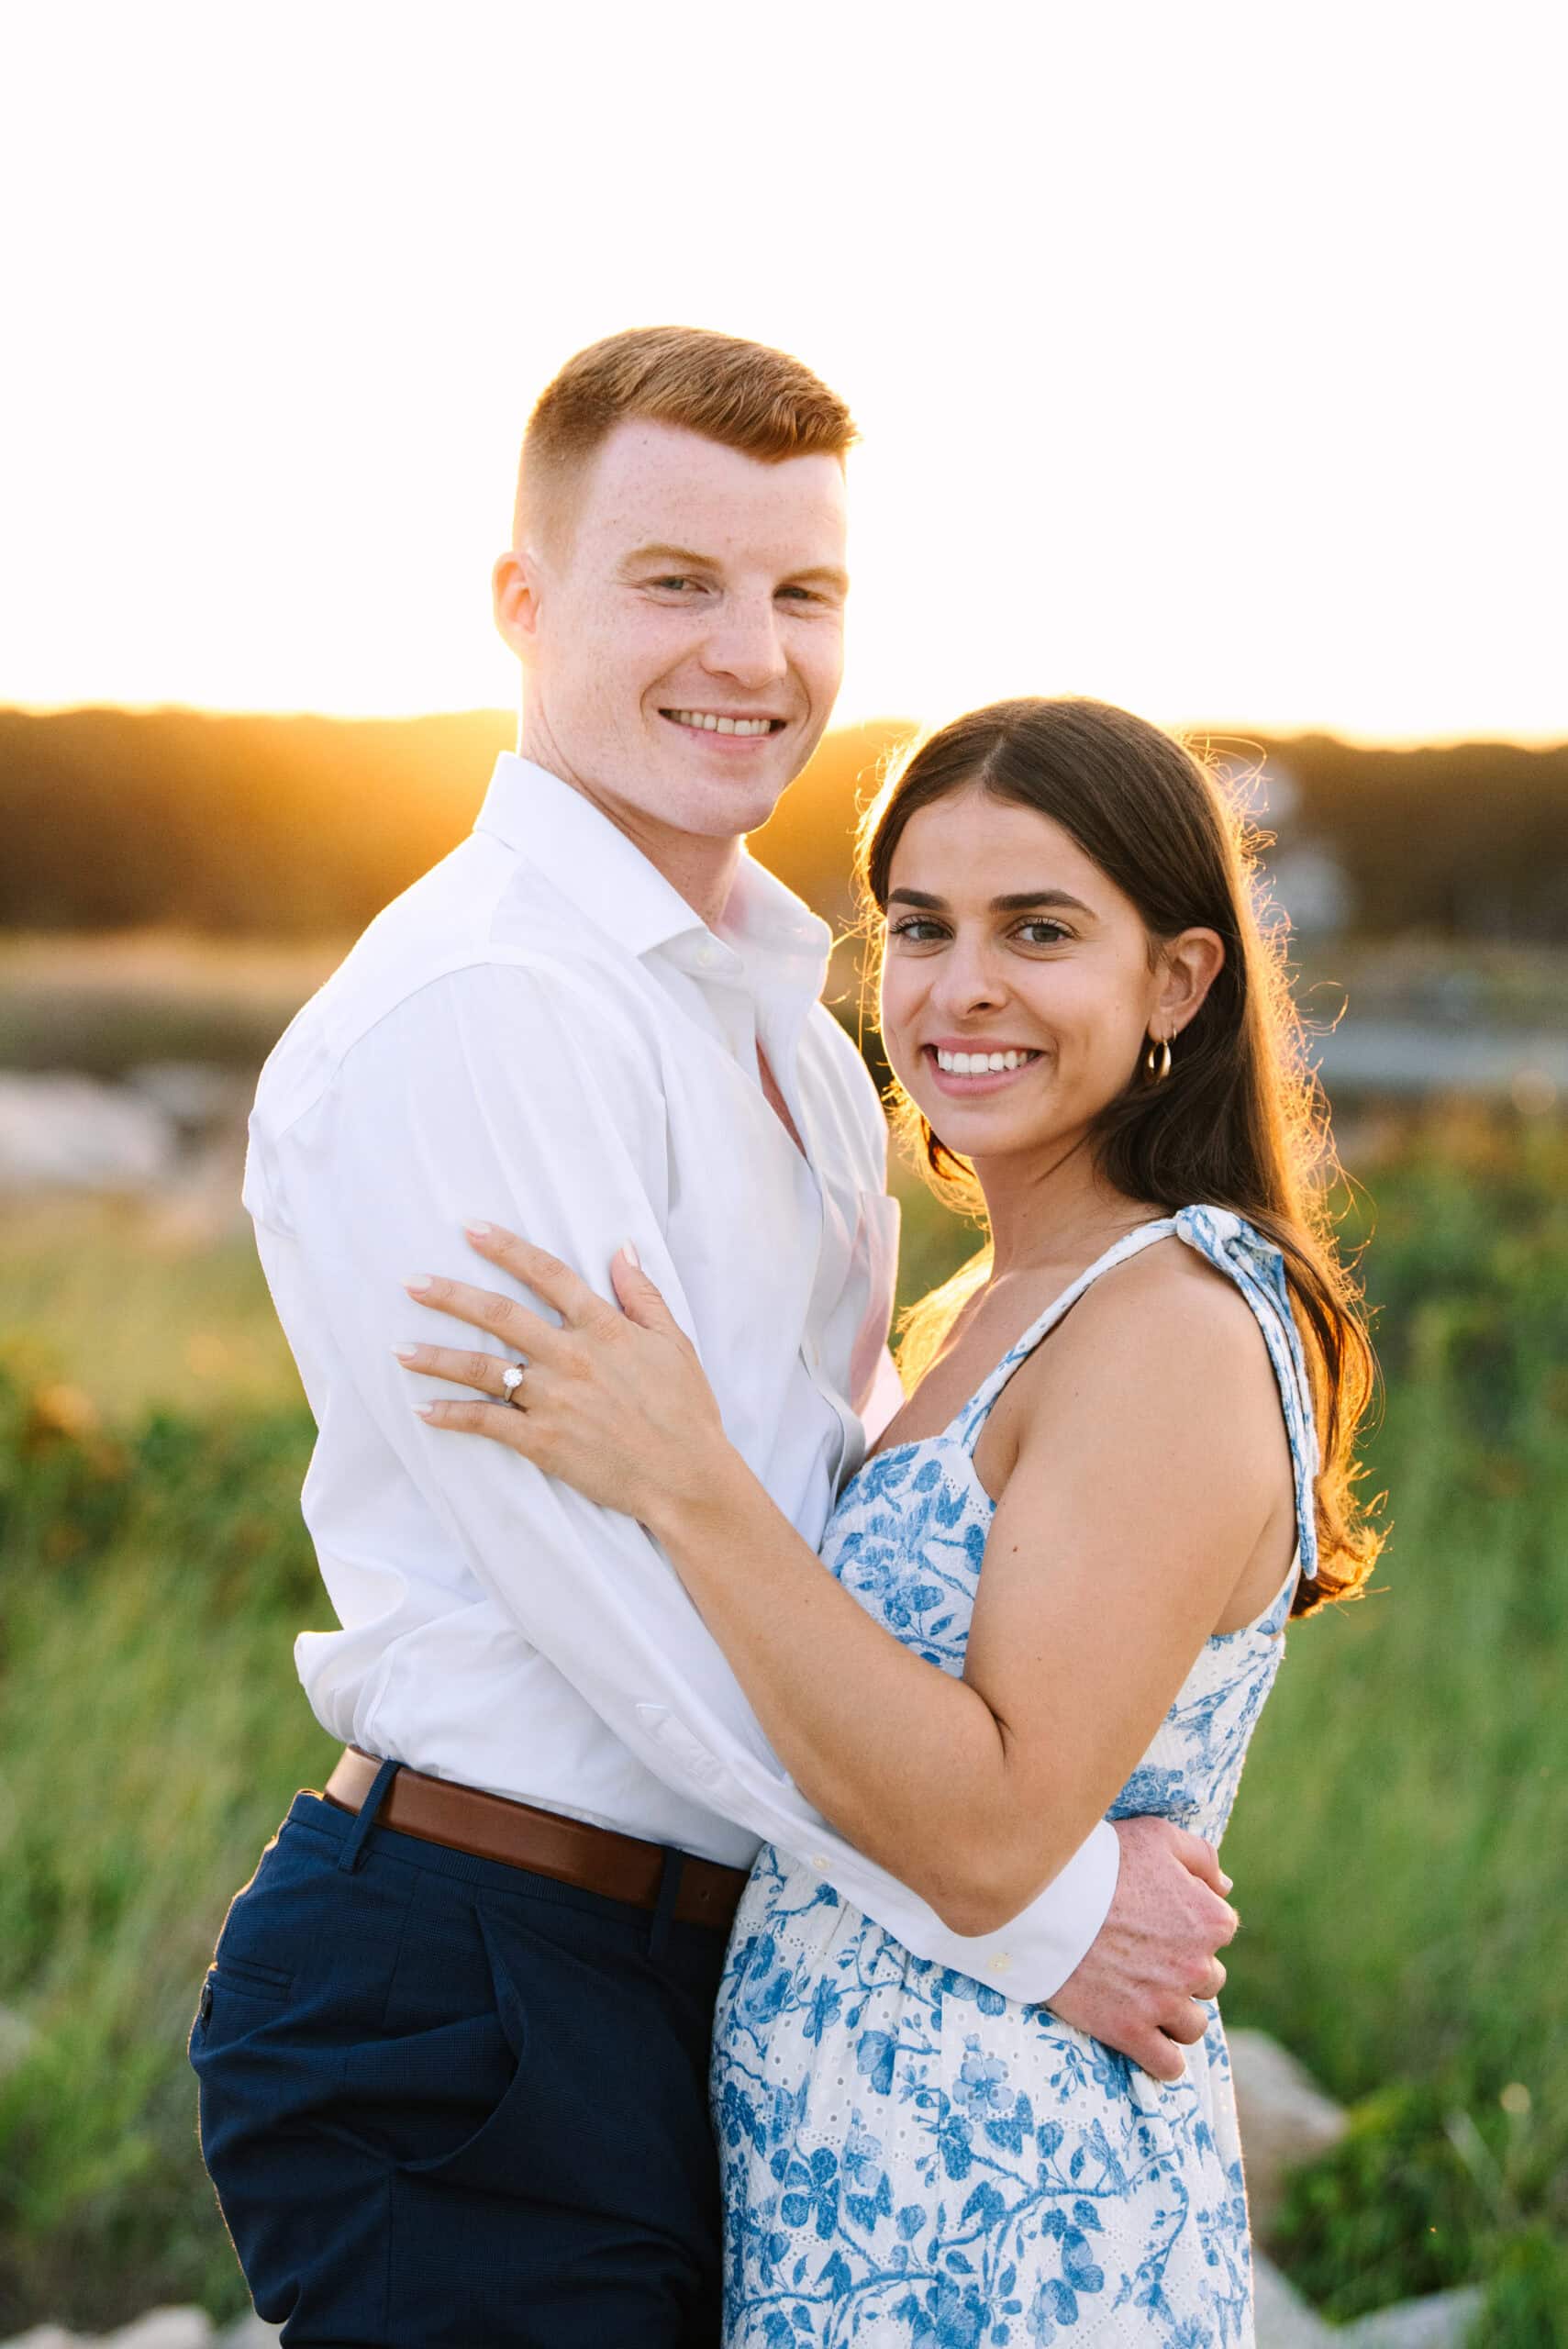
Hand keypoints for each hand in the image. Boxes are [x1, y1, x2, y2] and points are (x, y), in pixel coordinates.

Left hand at [396, 1224, 729, 1523]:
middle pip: (500, 1315)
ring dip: (436, 1356)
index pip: (547, 1275)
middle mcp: (572, 1357)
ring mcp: (554, 1400)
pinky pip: (487, 1423)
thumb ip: (642, 1294)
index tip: (471, 1229)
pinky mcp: (543, 1441)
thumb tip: (622, 1248)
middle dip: (450, 1296)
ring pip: (483, 1368)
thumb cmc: (686, 1410)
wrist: (686, 1477)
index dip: (507, 1248)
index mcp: (604, 1328)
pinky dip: (453, 1415)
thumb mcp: (675, 1342)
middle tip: (411, 1282)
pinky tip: (424, 1409)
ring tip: (399, 1349)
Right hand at [1047, 1816, 1238, 2081]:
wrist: (1044, 1897)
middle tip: (1145, 1956)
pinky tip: (1146, 2040)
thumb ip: (1202, 1858)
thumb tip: (1225, 1889)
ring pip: (1192, 2026)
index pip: (1221, 1931)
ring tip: (1143, 1998)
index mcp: (1209, 1919)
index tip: (1160, 1920)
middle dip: (1183, 1971)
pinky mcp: (1130, 2031)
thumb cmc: (1101, 1860)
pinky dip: (1162, 2058)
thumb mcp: (1158, 1835)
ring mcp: (1163, 2003)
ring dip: (1175, 2015)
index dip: (1191, 1924)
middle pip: (1208, 1981)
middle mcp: (1196, 1965)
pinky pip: (1168, 2065)